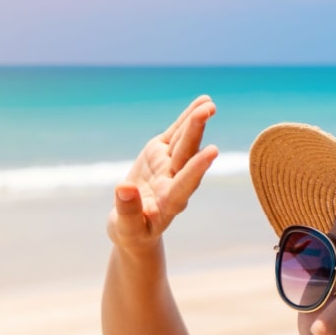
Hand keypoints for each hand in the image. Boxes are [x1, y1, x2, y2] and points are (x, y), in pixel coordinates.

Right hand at [109, 95, 218, 251]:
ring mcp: (169, 166)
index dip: (197, 168)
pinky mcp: (161, 154)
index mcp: (168, 203)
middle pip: (186, 156)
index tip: (211, 152)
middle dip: (195, 132)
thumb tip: (123, 189)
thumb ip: (128, 211)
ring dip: (195, 121)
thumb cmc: (131, 232)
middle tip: (207, 111)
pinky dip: (186, 119)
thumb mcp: (126, 229)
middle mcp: (173, 181)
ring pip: (183, 141)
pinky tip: (201, 102)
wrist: (135, 226)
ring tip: (208, 102)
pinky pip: (175, 134)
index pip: (184, 184)